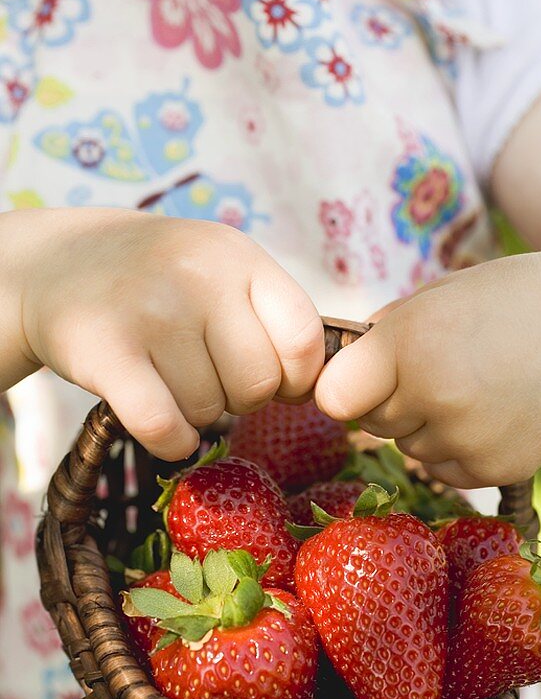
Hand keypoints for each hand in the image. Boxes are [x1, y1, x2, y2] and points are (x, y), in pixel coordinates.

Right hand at [1, 208, 323, 459]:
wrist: (58, 266)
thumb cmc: (163, 284)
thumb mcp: (223, 272)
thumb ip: (275, 318)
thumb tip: (325, 389)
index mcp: (240, 257)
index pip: (304, 338)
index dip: (296, 376)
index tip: (271, 377)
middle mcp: (198, 275)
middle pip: (258, 385)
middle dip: (240, 397)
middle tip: (207, 375)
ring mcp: (151, 312)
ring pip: (211, 411)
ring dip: (196, 412)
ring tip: (168, 376)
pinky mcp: (105, 352)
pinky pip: (167, 429)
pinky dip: (172, 441)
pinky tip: (162, 423)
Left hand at [316, 245, 540, 488]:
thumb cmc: (511, 301)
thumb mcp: (440, 296)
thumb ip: (384, 336)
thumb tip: (334, 380)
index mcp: (412, 342)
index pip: (334, 396)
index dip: (346, 386)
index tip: (364, 376)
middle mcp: (436, 396)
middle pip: (372, 422)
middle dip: (392, 399)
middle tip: (442, 367)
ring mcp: (468, 439)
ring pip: (410, 448)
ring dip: (427, 425)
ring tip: (477, 386)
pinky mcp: (495, 469)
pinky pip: (445, 470)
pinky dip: (458, 449)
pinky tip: (495, 412)